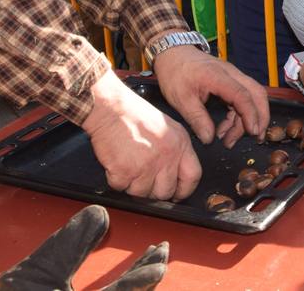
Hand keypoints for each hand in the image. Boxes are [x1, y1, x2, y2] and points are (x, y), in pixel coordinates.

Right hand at [81, 70, 201, 199]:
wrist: (111, 108)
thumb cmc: (134, 114)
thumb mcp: (167, 127)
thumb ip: (176, 149)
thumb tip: (176, 172)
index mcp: (180, 144)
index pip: (192, 176)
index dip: (184, 190)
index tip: (177, 194)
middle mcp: (166, 156)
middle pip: (166, 192)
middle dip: (154, 191)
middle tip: (145, 180)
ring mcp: (146, 166)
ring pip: (142, 194)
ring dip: (133, 185)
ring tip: (129, 166)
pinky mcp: (126, 171)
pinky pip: (121, 188)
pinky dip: (116, 180)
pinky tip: (118, 164)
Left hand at [150, 43, 268, 146]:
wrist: (173, 52)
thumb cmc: (175, 72)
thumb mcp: (180, 99)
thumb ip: (196, 119)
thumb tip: (209, 139)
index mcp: (218, 77)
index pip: (242, 95)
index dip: (250, 114)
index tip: (253, 131)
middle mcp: (231, 74)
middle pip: (257, 93)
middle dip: (260, 116)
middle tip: (255, 138)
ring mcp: (232, 76)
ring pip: (251, 96)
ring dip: (247, 119)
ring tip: (230, 140)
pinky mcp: (230, 81)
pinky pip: (242, 98)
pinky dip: (238, 115)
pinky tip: (226, 129)